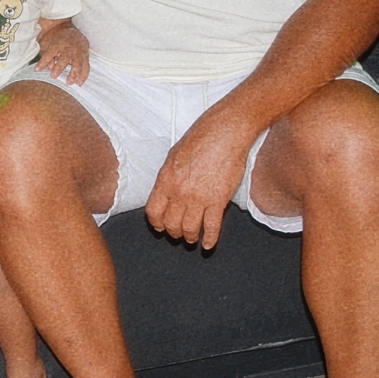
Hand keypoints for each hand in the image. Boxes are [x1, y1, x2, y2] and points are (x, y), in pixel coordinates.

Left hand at [35, 18, 89, 83]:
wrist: (70, 31)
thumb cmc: (56, 40)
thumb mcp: (48, 43)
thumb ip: (47, 55)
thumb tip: (49, 67)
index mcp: (58, 43)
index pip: (50, 52)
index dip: (43, 61)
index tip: (37, 69)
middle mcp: (69, 47)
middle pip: (65, 57)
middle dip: (59, 67)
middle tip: (53, 76)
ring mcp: (79, 52)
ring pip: (78, 62)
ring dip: (74, 73)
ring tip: (69, 82)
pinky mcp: (85, 56)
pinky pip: (86, 66)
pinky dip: (83, 75)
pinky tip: (79, 83)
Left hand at [144, 109, 258, 248]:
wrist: (225, 132)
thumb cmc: (201, 138)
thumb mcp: (174, 156)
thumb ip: (168, 177)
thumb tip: (166, 192)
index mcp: (165, 180)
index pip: (153, 212)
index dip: (156, 223)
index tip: (160, 227)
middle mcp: (179, 192)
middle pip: (171, 224)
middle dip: (173, 233)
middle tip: (178, 234)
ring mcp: (199, 198)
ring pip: (189, 229)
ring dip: (190, 237)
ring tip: (192, 239)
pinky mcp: (218, 200)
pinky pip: (212, 226)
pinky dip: (210, 239)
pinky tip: (208, 245)